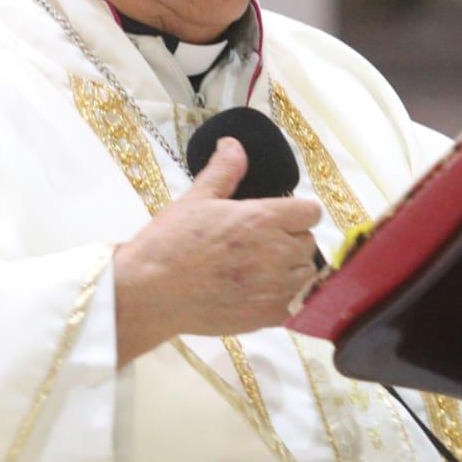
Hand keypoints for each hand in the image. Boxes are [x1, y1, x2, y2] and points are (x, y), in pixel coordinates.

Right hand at [113, 138, 322, 365]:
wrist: (151, 292)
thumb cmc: (170, 243)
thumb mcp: (196, 199)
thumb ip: (224, 171)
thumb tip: (234, 145)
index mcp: (263, 218)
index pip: (311, 211)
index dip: (297, 212)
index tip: (281, 218)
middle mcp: (276, 252)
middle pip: (308, 242)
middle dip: (290, 240)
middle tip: (261, 245)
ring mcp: (275, 288)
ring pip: (305, 274)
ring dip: (290, 270)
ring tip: (260, 271)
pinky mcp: (268, 316)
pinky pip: (296, 305)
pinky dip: (284, 299)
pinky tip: (259, 294)